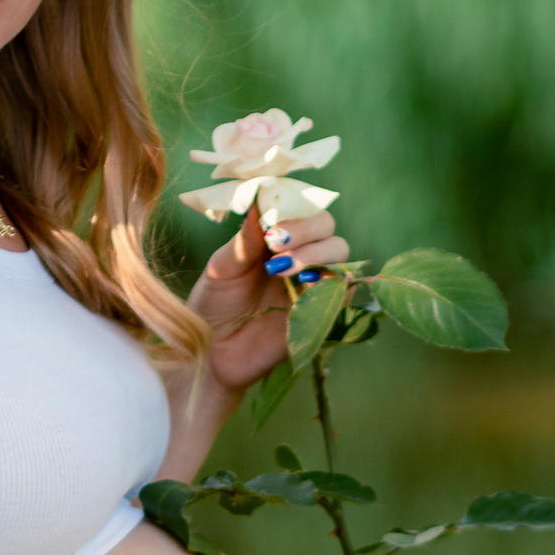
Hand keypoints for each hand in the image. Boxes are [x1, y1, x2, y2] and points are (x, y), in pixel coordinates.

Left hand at [189, 202, 346, 397]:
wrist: (212, 354)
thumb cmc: (212, 308)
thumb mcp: (221, 269)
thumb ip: (244, 240)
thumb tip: (258, 199)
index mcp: (273, 239)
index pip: (299, 208)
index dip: (291, 207)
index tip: (270, 219)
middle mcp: (298, 255)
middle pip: (325, 225)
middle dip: (306, 228)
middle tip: (277, 241)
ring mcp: (311, 282)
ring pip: (339, 251)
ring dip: (315, 252)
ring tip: (283, 267)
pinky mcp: (320, 311)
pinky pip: (342, 289)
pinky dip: (329, 281)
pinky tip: (304, 284)